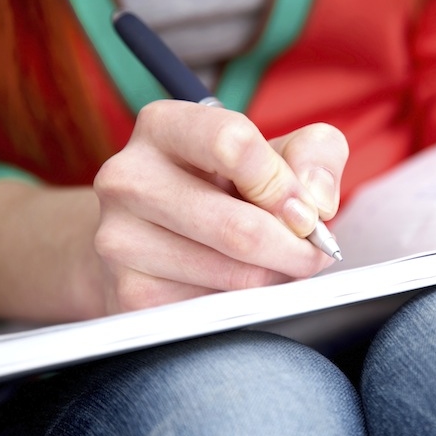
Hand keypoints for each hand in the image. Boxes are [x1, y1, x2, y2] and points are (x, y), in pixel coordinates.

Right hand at [93, 100, 347, 312]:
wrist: (158, 231)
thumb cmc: (226, 184)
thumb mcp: (277, 151)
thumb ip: (314, 154)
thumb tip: (315, 201)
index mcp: (164, 127)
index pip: (233, 145)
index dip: (284, 184)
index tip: (306, 210)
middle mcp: (128, 178)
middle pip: (238, 227)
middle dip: (295, 248)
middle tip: (314, 252)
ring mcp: (120, 239)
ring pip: (235, 275)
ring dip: (276, 277)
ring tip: (277, 263)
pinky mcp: (130, 293)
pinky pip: (217, 308)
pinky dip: (247, 301)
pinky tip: (240, 281)